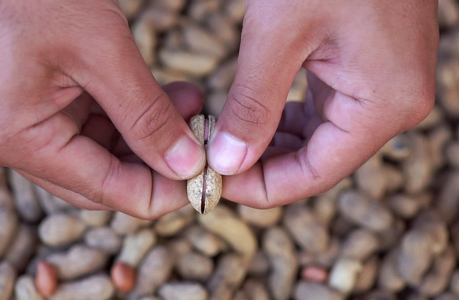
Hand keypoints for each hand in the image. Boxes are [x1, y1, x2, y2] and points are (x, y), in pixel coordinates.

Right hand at [0, 1, 205, 217]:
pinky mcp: (28, 104)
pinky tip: (163, 97)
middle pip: (100, 178)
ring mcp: (16, 123)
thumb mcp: (102, 51)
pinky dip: (127, 115)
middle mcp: (8, 141)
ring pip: (98, 152)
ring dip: (147, 134)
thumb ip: (147, 115)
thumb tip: (187, 165)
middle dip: (156, 161)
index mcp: (14, 138)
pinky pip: (86, 125)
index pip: (104, 189)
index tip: (206, 178)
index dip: (161, 191)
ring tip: (190, 105)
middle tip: (202, 140)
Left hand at [209, 1, 437, 206]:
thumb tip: (227, 162)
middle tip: (211, 165)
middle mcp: (391, 104)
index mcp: (384, 104)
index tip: (214, 185)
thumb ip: (252, 106)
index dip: (261, 188)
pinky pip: (322, 114)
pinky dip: (284, 122)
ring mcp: (381, 87)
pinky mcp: (365, 71)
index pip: (315, 174)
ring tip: (223, 144)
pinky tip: (250, 121)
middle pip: (317, 161)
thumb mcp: (277, 35)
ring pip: (317, 141)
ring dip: (270, 146)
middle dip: (262, 168)